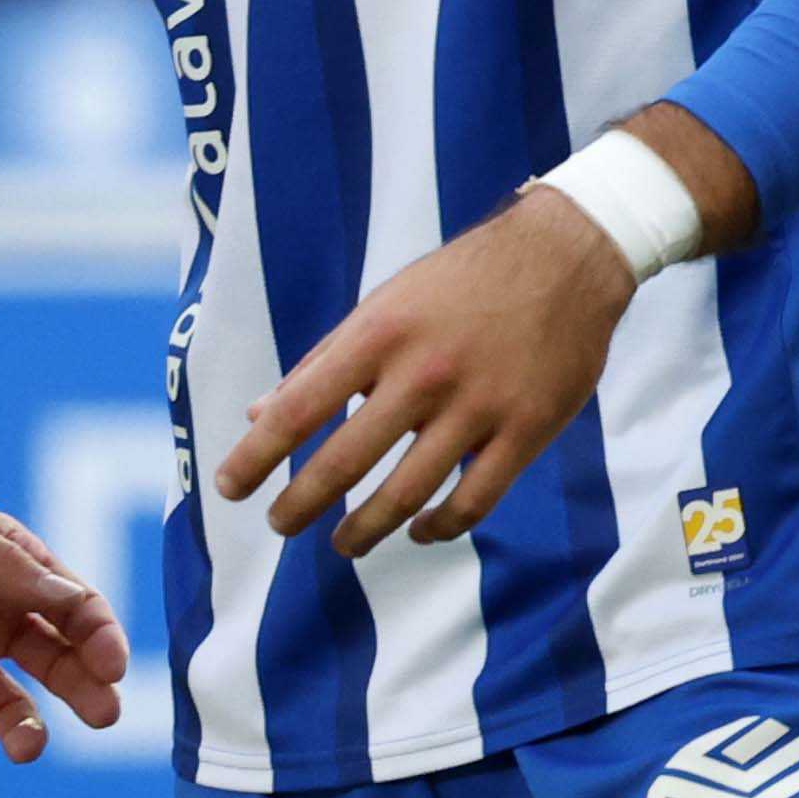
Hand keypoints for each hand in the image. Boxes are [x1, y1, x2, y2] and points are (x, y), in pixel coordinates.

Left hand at [0, 459, 129, 776]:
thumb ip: (4, 567)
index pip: (74, 608)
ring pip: (10, 708)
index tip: (111, 667)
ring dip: (28, 730)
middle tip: (105, 715)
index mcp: (8, 572)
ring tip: (28, 747)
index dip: (100, 637)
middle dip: (87, 690)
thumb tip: (74, 600)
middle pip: (57, 662)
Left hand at [215, 190, 639, 557]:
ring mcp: (480, 404)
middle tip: (281, 524)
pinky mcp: (528, 427)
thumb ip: (324, 360)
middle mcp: (425, 372)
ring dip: (364, 529)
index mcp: (380, 335)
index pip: (298, 411)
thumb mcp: (385, 303)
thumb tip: (261, 415)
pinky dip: (440, 526)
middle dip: (299, 506)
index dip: (255, 458)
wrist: (568, 255)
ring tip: (345, 542)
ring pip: (406, 494)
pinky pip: (476, 499)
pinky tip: (420, 529)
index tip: (230, 488)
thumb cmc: (463, 279)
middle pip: (343, 463)